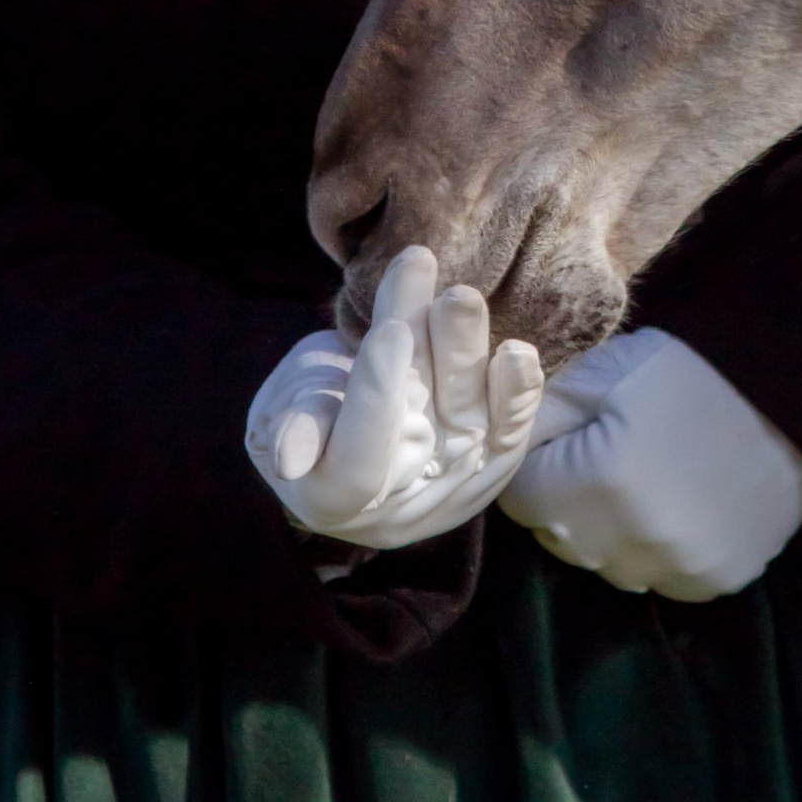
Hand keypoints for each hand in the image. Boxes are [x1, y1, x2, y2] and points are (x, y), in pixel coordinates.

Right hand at [247, 246, 543, 552]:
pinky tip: (518, 352)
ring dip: (472, 355)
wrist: (348, 415)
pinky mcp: (486, 463)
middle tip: (455, 297)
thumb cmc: (305, 408)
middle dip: (446, 360)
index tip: (389, 330)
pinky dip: (516, 392)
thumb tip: (289, 458)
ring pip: (471, 419)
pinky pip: (508, 433)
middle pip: (431, 433)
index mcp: (334, 501)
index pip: (361, 457)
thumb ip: (296, 423)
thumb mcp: (283, 410)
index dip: (376, 397)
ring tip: (465, 298)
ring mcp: (448, 485)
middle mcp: (399, 504)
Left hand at [501, 327, 801, 602]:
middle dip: (570, 500)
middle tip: (613, 455)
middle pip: (560, 537)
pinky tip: (687, 504)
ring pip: (608, 565)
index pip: (518, 499)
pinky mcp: (716, 580)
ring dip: (615, 532)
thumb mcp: (599, 375)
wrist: (787, 389)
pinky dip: (663, 550)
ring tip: (653, 480)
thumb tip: (508, 456)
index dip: (538, 465)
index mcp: (593, 483)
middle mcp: (631, 541)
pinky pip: (662, 577)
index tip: (569, 441)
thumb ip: (539, 421)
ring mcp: (677, 567)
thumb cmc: (687, 370)